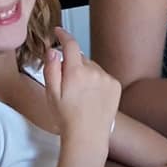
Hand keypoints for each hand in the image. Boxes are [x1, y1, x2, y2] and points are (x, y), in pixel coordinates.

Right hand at [43, 29, 120, 146]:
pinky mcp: (116, 85)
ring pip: (92, 68)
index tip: (58, 31)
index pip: (70, 45)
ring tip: (80, 94)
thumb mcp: (51, 93)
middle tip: (67, 84)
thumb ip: (51, 69)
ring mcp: (107, 78)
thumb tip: (52, 50)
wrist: (87, 135)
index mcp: (75, 72)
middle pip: (81, 58)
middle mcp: (94, 71)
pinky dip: (97, 81)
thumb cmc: (66, 117)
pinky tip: (92, 97)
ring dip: (86, 74)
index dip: (63, 35)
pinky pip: (103, 76)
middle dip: (73, 65)